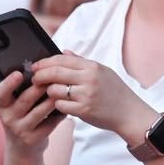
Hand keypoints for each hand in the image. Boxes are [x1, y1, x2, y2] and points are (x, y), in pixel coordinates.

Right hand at [0, 69, 63, 153]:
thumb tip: (40, 66)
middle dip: (41, 87)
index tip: (19, 73)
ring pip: (40, 111)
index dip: (9, 83)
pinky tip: (67, 106)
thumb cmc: (23, 117)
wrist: (23, 147)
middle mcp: (8, 118)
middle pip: (25, 99)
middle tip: (54, 76)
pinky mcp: (33, 139)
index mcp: (3, 105)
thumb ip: (24, 88)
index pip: (1, 93)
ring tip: (64, 88)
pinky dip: (60, 114)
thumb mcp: (16, 104)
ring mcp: (20, 130)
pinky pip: (50, 123)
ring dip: (53, 99)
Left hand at [29, 0, 109, 18]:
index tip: (36, 13)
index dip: (34, 5)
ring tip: (70, 12)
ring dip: (61, 15)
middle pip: (45, 6)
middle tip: (59, 17)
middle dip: (51, 13)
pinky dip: (69, 15)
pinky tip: (75, 11)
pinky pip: (65, 13)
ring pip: (54, 11)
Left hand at [33, 52, 150, 138]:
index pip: (62, 59)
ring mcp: (86, 94)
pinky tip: (61, 105)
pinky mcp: (84, 110)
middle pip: (54, 72)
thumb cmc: (116, 92)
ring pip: (54, 90)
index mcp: (93, 66)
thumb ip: (81, 61)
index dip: (44, 62)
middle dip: (39, 76)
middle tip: (34, 79)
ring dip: (49, 92)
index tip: (35, 66)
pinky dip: (57, 105)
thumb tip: (64, 51)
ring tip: (50, 93)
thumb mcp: (103, 72)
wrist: (130, 113)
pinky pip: (60, 105)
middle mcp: (89, 78)